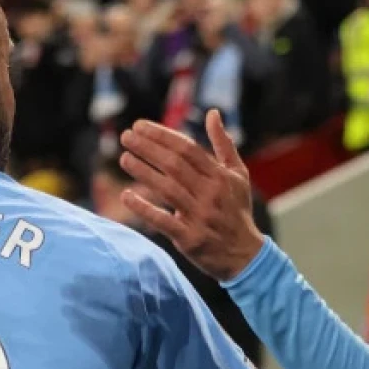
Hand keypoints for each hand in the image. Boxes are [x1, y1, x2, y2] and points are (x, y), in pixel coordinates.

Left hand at [120, 111, 265, 280]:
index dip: (162, 135)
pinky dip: (144, 208)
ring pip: (167, 189)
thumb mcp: (237, 175)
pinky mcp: (189, 239)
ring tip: (124, 158)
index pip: (187, 149)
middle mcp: (210, 194)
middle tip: (126, 137)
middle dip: (148, 148)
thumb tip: (213, 113)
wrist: (244, 255)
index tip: (139, 126)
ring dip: (143, 172)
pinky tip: (126, 196)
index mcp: (220, 177)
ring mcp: (200, 217)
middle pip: (174, 165)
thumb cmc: (236, 210)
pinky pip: (163, 221)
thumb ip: (224, 144)